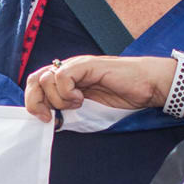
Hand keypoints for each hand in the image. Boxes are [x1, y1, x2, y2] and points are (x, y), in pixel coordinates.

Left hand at [24, 55, 174, 122]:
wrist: (149, 85)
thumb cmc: (126, 95)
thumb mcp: (91, 107)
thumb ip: (71, 109)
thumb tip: (50, 119)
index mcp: (68, 78)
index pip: (37, 84)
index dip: (34, 102)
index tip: (46, 119)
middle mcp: (69, 69)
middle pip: (34, 80)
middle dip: (36, 101)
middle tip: (50, 116)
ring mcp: (77, 65)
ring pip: (46, 79)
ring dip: (58, 99)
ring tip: (77, 103)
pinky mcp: (86, 65)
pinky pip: (62, 76)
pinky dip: (68, 92)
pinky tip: (82, 98)